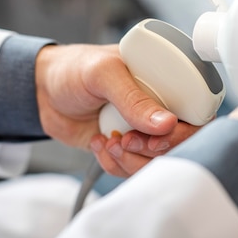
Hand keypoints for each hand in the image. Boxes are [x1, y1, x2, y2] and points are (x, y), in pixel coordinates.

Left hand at [35, 44, 198, 176]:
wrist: (41, 90)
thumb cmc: (73, 68)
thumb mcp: (103, 74)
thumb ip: (134, 99)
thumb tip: (167, 123)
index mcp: (166, 79)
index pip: (197, 112)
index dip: (184, 132)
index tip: (158, 137)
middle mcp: (161, 105)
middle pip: (181, 143)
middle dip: (152, 150)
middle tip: (127, 140)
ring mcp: (144, 128)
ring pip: (158, 162)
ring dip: (132, 160)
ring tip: (110, 142)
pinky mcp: (127, 148)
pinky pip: (134, 169)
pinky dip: (116, 164)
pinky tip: (100, 143)